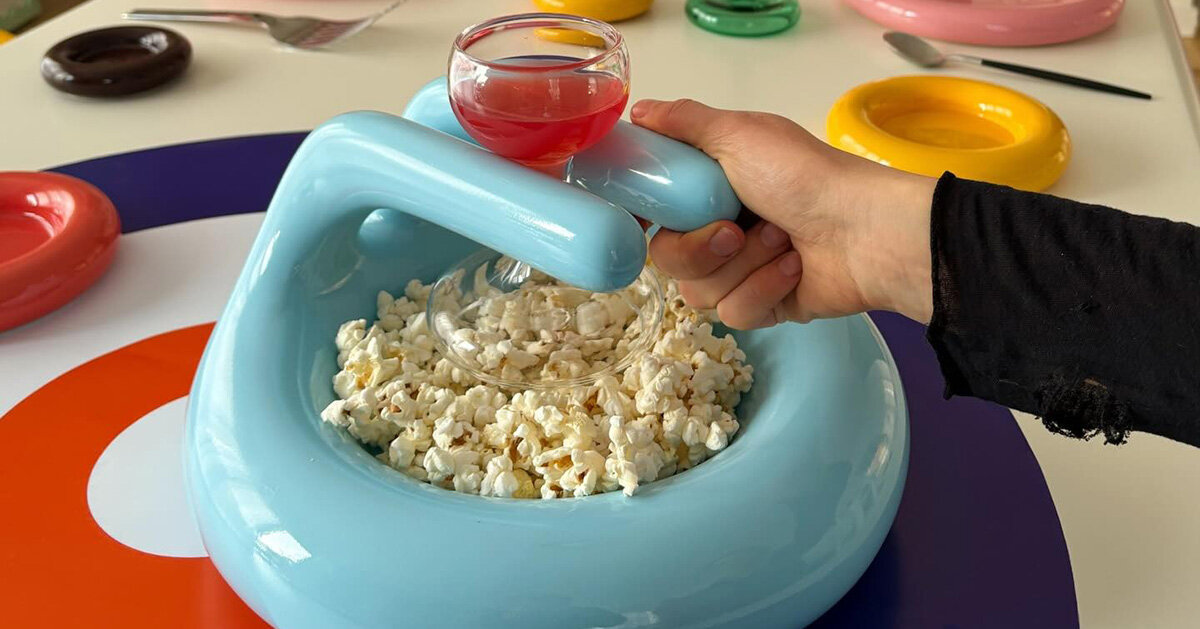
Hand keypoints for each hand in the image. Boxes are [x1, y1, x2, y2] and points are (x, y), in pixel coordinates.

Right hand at [631, 98, 936, 326]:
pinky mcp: (763, 306)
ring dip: (743, 265)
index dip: (646, 216)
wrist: (865, 230)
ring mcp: (741, 271)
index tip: (647, 217)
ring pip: (697, 291)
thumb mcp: (740, 134)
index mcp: (712, 187)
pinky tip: (794, 269)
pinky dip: (764, 289)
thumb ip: (684, 123)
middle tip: (737, 228)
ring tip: (783, 242)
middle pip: (668, 258)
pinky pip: (734, 312)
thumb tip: (637, 110)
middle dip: (702, 246)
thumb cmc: (802, 175)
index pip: (656, 210)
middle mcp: (721, 228)